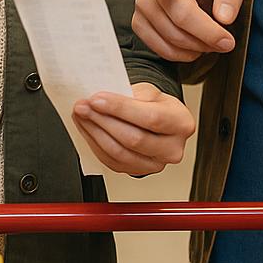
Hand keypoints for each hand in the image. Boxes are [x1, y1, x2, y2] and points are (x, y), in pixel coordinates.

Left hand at [72, 83, 195, 175]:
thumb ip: (131, 94)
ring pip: (119, 152)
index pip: (151, 118)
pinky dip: (95, 144)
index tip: (97, 99)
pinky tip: (87, 128)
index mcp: (181, 123)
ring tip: (81, 115)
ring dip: (95, 132)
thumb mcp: (150, 91)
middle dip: (103, 120)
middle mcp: (172, 148)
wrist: (159, 122)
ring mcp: (156, 164)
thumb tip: (102, 99)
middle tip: (83, 106)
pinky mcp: (137, 171)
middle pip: (133, 139)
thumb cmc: (156, 105)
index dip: (121, 109)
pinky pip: (111, 161)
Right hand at [132, 0, 249, 61]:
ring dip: (198, 46)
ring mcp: (145, 3)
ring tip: (212, 41)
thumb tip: (223, 17)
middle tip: (227, 42)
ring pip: (170, 35)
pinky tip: (195, 47)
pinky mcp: (140, 23)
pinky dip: (183, 54)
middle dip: (207, 33)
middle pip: (179, 13)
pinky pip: (160, 48)